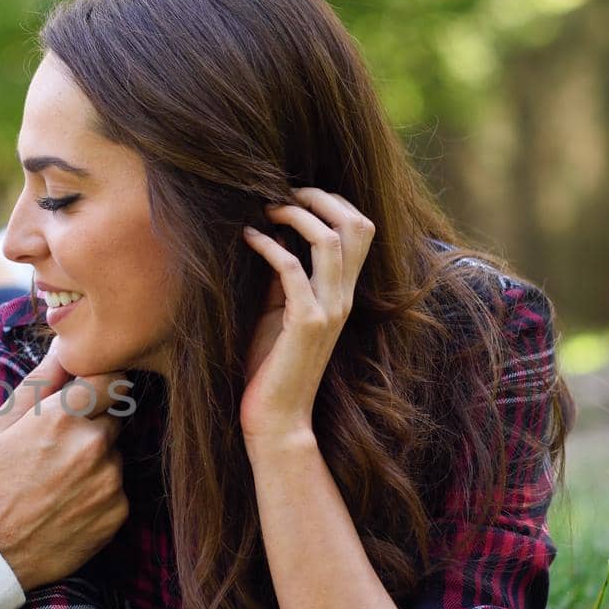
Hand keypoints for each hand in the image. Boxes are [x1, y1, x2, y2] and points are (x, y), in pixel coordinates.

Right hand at [0, 351, 129, 591]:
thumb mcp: (0, 425)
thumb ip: (39, 380)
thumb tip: (66, 345)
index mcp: (63, 417)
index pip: (111, 377)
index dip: (100, 383)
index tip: (90, 392)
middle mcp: (94, 446)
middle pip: (116, 415)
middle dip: (94, 422)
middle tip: (59, 446)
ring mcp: (110, 481)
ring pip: (116, 453)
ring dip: (97, 458)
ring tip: (60, 479)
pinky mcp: (118, 512)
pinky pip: (118, 488)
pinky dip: (100, 491)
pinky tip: (69, 502)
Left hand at [239, 187, 375, 443]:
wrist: (279, 418)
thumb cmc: (272, 367)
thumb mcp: (279, 312)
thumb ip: (283, 279)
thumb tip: (268, 235)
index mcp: (342, 293)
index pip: (360, 230)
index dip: (333, 202)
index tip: (295, 193)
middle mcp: (343, 297)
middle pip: (357, 225)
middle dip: (320, 197)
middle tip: (282, 190)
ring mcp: (329, 310)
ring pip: (330, 241)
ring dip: (295, 215)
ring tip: (264, 208)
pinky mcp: (306, 324)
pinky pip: (293, 270)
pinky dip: (269, 246)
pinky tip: (248, 238)